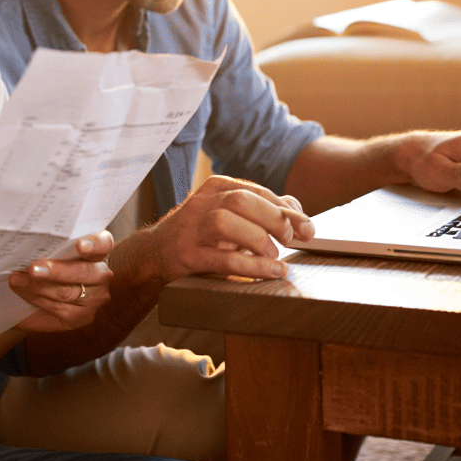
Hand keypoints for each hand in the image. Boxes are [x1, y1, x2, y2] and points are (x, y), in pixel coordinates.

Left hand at [8, 231, 113, 332]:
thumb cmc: (42, 264)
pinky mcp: (83, 317)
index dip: (93, 244)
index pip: (103, 244)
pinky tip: (23, 292)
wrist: (32, 296)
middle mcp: (102, 273)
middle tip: (32, 268)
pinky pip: (60, 309)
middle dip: (56, 270)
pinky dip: (37, 299)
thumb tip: (28, 240)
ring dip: (38, 286)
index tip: (79, 245)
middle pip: (85, 271)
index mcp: (98, 249)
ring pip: (69, 292)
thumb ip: (47, 244)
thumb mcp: (46, 250)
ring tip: (16, 280)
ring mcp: (96, 297)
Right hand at [130, 174, 313, 282]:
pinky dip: (251, 266)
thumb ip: (262, 210)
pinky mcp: (185, 255)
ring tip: (273, 256)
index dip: (284, 208)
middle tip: (289, 240)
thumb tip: (296, 208)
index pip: (255, 190)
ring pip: (226, 222)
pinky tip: (269, 272)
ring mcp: (190, 228)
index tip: (306, 227)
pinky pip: (220, 258)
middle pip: (241, 200)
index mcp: (215, 188)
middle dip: (273, 220)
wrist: (154, 254)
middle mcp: (201, 203)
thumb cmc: (200, 235)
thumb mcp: (229, 216)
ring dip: (257, 240)